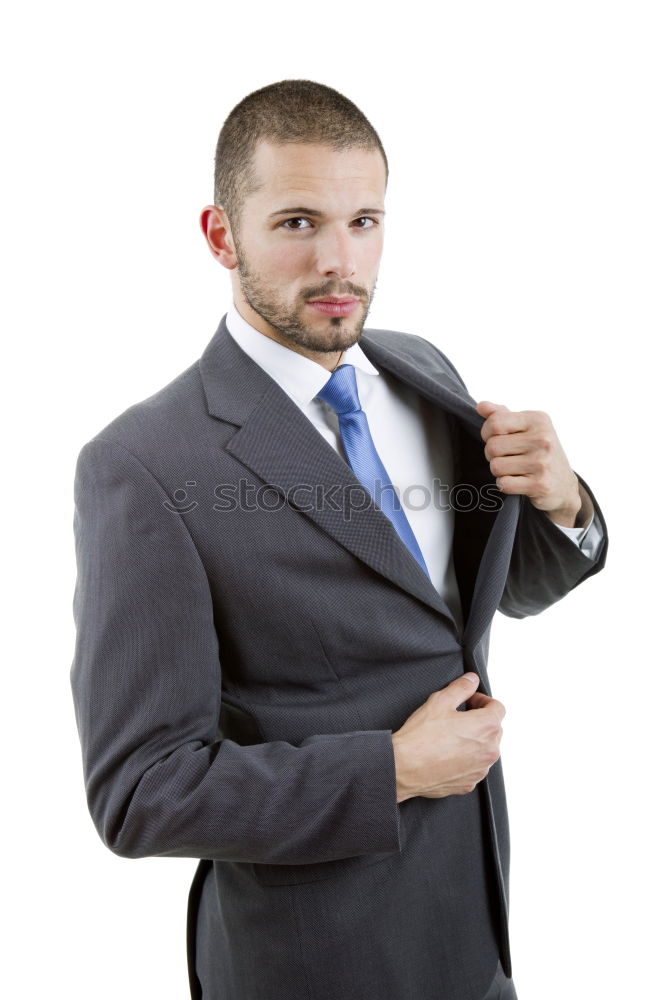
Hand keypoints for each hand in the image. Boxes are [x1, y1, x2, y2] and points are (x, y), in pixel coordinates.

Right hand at [391, 673, 504, 801]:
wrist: (404, 767)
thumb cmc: (421, 736)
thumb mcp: (440, 701)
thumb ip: (461, 687)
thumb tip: (471, 680)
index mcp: (486, 727)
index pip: (498, 707)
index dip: (482, 700)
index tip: (469, 701)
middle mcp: (490, 750)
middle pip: (494, 729)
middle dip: (480, 720)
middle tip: (459, 716)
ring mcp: (480, 770)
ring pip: (485, 750)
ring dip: (474, 741)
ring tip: (451, 736)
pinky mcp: (469, 783)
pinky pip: (473, 767)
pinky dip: (465, 760)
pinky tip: (447, 754)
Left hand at [476, 400, 587, 527]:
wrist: (564, 484)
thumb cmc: (540, 452)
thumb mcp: (527, 427)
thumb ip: (502, 415)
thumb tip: (481, 406)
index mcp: (538, 420)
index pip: (495, 422)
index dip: (487, 432)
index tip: (495, 438)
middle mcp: (543, 439)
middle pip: (492, 446)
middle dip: (492, 454)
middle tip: (506, 457)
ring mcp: (542, 462)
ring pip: (496, 466)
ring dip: (499, 471)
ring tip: (514, 469)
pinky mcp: (540, 484)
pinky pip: (504, 484)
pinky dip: (505, 484)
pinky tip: (518, 481)